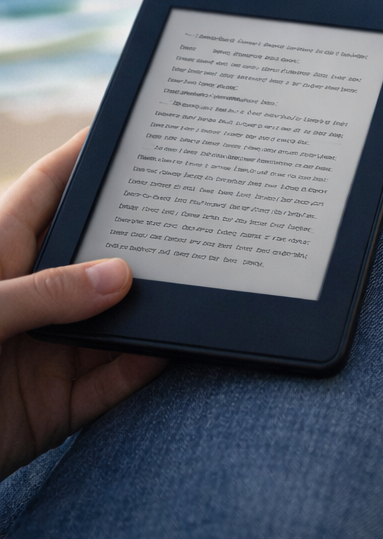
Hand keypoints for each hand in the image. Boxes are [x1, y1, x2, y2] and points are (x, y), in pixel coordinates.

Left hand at [0, 129, 166, 480]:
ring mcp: (45, 353)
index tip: (132, 131)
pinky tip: (177, 346)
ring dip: (152, 307)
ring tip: (198, 280)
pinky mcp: (56, 407)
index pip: (47, 191)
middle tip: (194, 207)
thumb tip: (120, 277)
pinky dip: (146, 366)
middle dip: (142, 234)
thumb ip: (40, 295)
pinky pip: (115, 381)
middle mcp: (28, 299)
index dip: (85, 156)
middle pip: (96, 255)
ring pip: (115, 320)